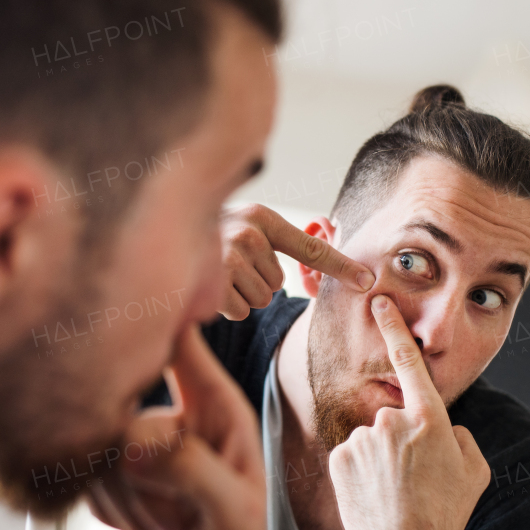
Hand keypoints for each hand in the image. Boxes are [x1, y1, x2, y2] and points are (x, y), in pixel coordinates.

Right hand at [89, 325, 273, 529]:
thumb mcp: (232, 517)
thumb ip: (188, 468)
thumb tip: (133, 439)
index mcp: (221, 414)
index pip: (187, 350)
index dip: (156, 323)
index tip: (122, 310)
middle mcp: (181, 423)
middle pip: (125, 400)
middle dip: (132, 460)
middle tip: (162, 507)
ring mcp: (146, 452)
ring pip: (99, 444)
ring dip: (123, 498)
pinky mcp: (117, 479)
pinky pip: (87, 473)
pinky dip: (105, 509)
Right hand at [218, 203, 374, 319]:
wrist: (161, 234)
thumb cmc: (214, 237)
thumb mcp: (250, 228)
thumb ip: (284, 242)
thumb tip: (333, 252)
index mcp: (263, 218)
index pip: (312, 248)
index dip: (343, 266)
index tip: (368, 281)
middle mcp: (249, 233)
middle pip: (279, 284)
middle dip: (258, 282)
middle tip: (232, 265)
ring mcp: (229, 257)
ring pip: (261, 300)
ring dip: (243, 295)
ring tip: (221, 273)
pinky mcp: (214, 282)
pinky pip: (241, 311)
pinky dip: (228, 306)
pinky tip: (211, 286)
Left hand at [328, 295, 491, 529]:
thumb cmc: (446, 514)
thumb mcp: (474, 469)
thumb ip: (459, 435)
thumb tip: (442, 426)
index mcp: (429, 419)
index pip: (408, 361)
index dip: (394, 327)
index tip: (380, 301)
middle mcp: (391, 421)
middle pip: (393, 418)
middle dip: (400, 441)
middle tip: (414, 479)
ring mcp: (362, 440)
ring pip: (371, 439)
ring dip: (380, 459)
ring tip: (394, 493)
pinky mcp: (339, 459)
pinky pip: (352, 456)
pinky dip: (360, 473)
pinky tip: (374, 497)